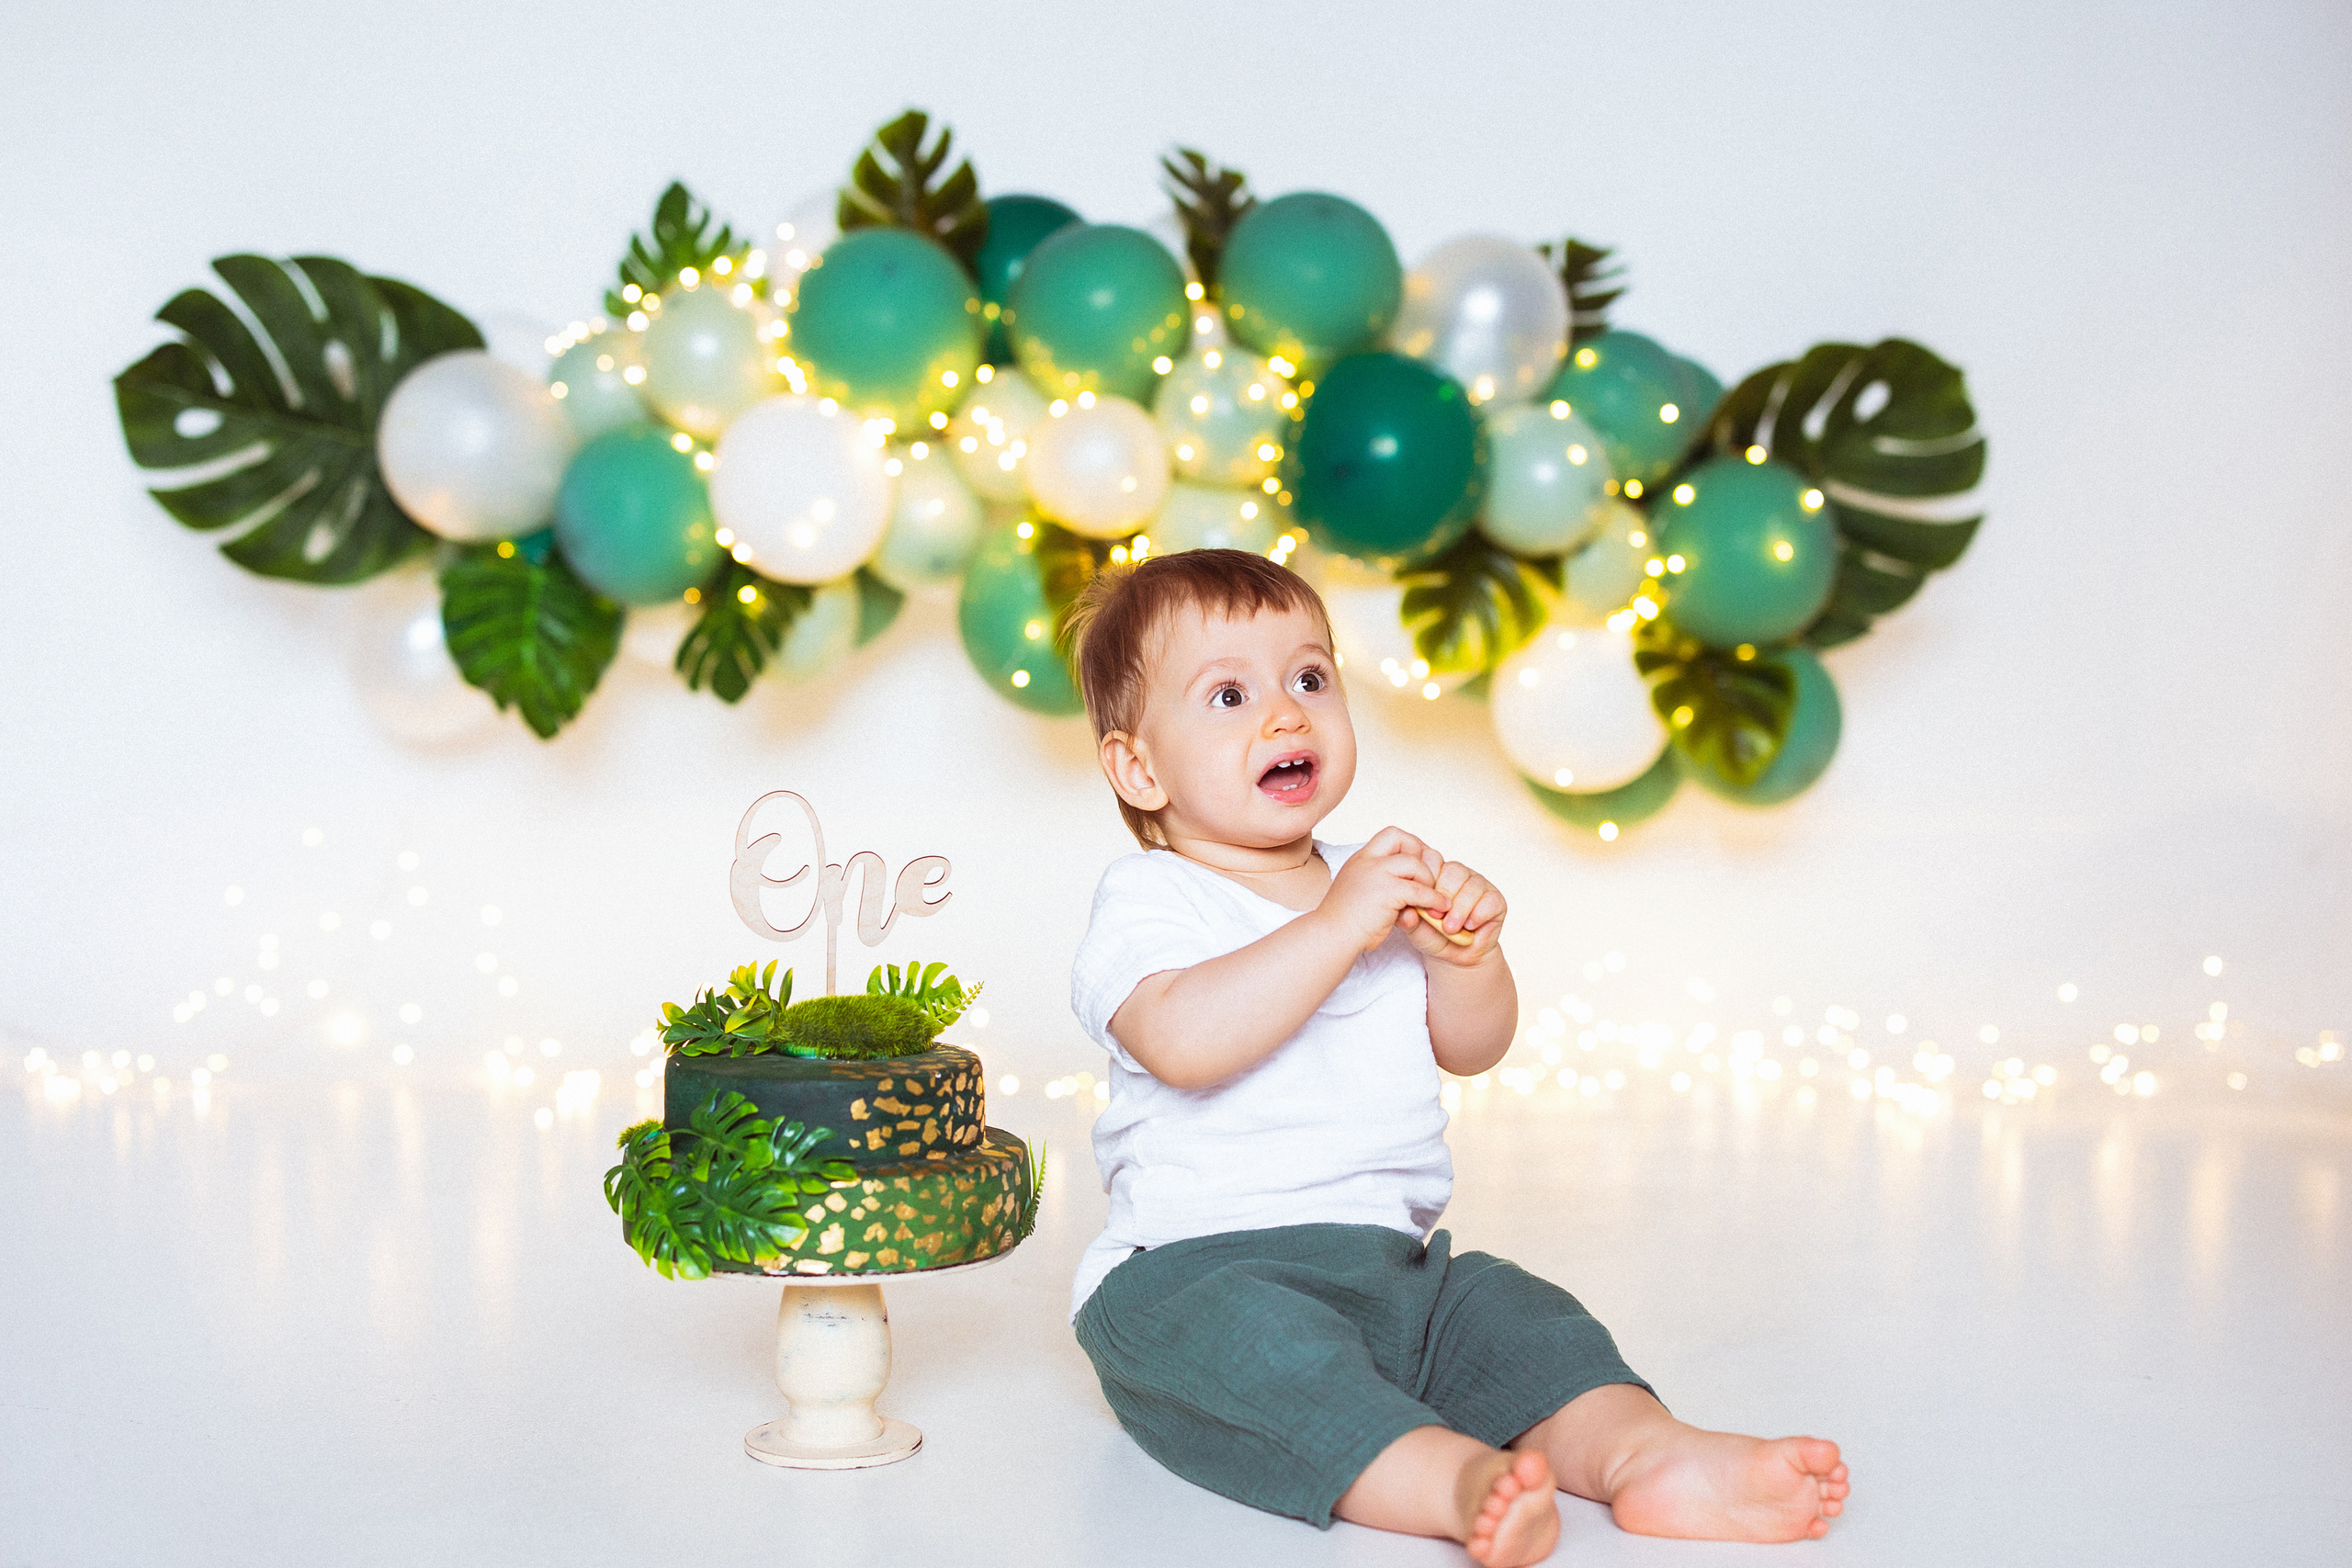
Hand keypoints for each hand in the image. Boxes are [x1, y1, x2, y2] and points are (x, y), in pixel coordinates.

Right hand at [1315, 826, 1448, 954]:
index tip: (1417, 866)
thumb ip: (1381, 884)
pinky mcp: (1386, 891)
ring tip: (1433, 897)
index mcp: (1360, 859)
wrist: (1330, 938)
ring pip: (1415, 863)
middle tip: (1427, 877)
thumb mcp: (1360, 892)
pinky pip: (1420, 890)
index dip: (1409, 846)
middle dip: (1421, 854)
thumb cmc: (1345, 923)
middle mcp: (1366, 861)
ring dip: (1429, 880)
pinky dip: (1434, 899)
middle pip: (1403, 838)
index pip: (1390, 836)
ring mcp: (1375, 873)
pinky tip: (1439, 908)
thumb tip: (1407, 888)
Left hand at [1399, 853, 1505, 966]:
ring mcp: (1478, 885)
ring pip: (1472, 886)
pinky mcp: (1495, 899)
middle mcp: (1459, 875)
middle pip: (1453, 872)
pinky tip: (1469, 926)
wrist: (1455, 957)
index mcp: (1437, 874)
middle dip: (1443, 896)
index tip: (1423, 903)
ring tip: (1451, 928)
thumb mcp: (1415, 929)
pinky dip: (1477, 915)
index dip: (1427, 880)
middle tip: (1436, 917)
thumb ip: (1408, 918)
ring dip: (1460, 909)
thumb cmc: (1434, 937)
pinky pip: (1489, 900)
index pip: (1433, 861)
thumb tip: (1405, 912)